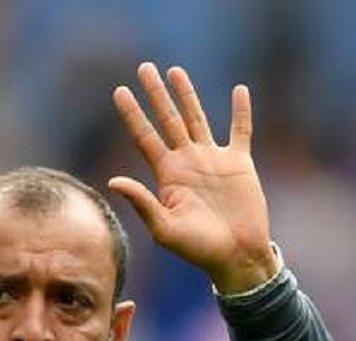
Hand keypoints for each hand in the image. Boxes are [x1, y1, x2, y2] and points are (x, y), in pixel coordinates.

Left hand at [109, 63, 277, 294]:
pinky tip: (239, 90)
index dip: (132, 115)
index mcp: (167, 175)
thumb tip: (114, 180)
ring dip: (187, 95)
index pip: (145, 137)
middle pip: (168, 120)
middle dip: (156, 94)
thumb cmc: (198, 249)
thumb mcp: (164, 228)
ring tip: (175, 71)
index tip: (119, 91)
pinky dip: (241, 112)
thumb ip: (142, 202)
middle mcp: (187, 162)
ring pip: (197, 118)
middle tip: (143, 67)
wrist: (236, 256)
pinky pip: (241, 131)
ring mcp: (213, 160)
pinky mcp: (239, 164)